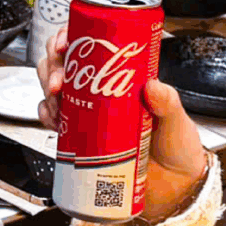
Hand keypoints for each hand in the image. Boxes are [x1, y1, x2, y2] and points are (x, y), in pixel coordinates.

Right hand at [42, 35, 208, 222]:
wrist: (175, 187)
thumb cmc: (179, 147)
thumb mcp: (177, 120)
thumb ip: (168, 103)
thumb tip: (152, 86)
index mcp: (125, 76)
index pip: (93, 45)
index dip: (72, 38)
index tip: (65, 45)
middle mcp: (102, 90)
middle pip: (65, 64)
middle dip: (53, 67)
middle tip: (58, 82)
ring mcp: (89, 112)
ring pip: (54, 89)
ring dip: (47, 92)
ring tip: (57, 104)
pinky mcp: (81, 137)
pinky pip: (54, 120)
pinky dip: (47, 117)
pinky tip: (55, 122)